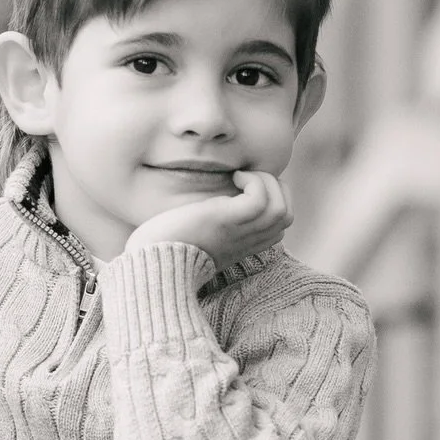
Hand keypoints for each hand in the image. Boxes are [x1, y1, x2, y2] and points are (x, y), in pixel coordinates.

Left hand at [126, 170, 290, 267]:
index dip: (272, 200)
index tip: (245, 189)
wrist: (152, 263)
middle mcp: (246, 241)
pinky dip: (254, 181)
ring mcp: (239, 232)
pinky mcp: (227, 220)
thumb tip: (211, 204)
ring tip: (242, 177)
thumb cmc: (165, 247)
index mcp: (242, 246)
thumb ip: (213, 225)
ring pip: (281, 207)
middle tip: (247, 179)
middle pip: (287, 215)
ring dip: (267, 182)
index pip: (280, 226)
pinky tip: (234, 177)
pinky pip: (261, 199)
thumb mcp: (197, 236)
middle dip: (276, 188)